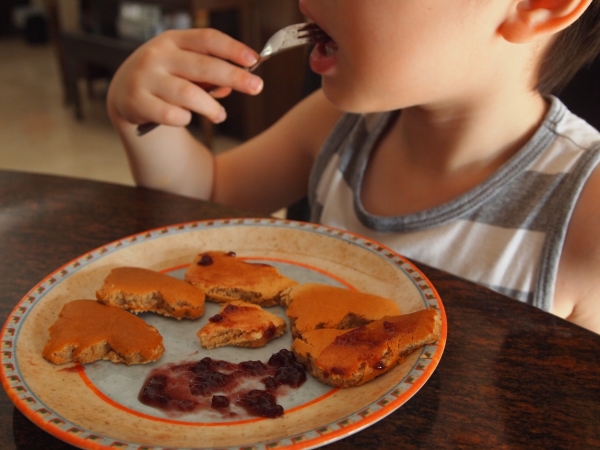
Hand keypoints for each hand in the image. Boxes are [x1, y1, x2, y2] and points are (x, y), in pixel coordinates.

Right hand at [107, 28, 262, 126]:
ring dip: (211, 107)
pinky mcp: (136, 101)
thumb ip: (208, 74)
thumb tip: (232, 85)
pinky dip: (185, 119)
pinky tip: (187, 118)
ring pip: (189, 94)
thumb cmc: (164, 77)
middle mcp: (157, 55)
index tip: (254, 59)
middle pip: (203, 66)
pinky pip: (171, 115)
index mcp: (173, 40)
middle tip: (257, 87)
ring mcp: (145, 78)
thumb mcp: (184, 68)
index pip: (207, 39)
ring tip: (219, 115)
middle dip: (234, 77)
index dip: (232, 48)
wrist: (124, 93)